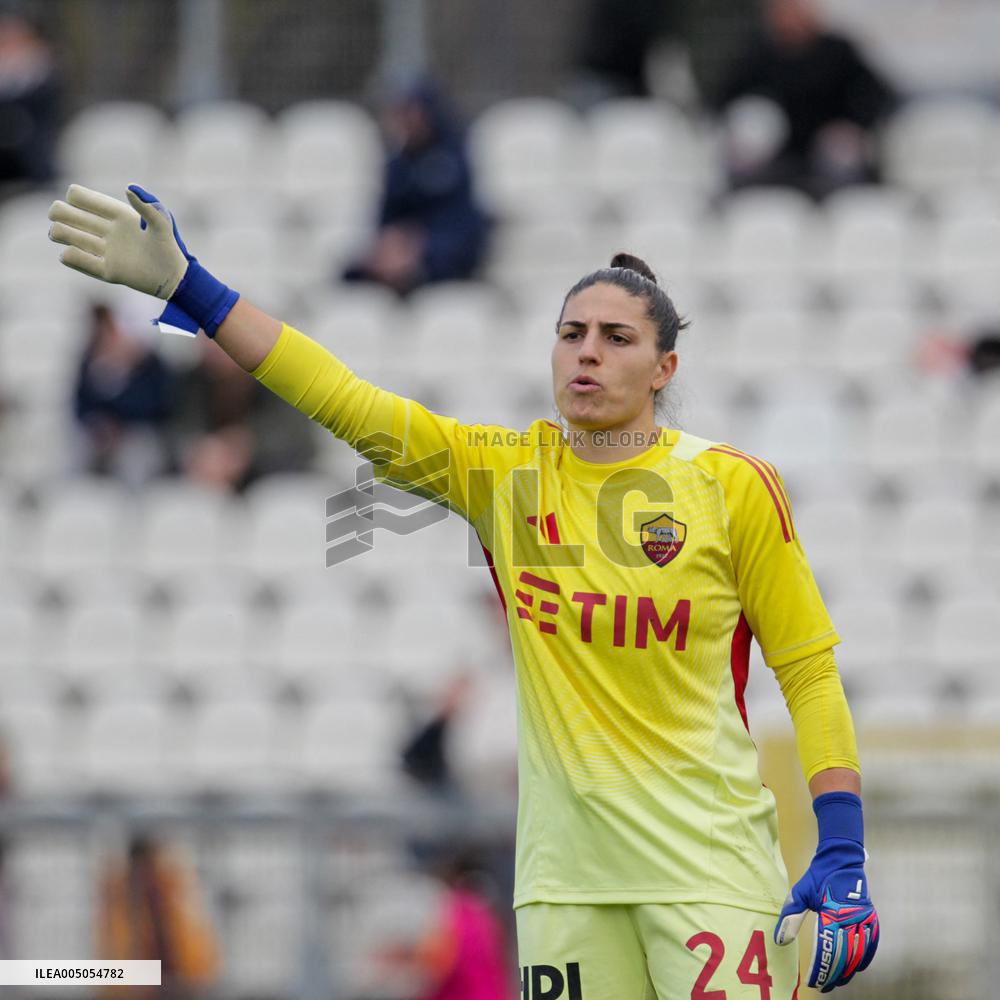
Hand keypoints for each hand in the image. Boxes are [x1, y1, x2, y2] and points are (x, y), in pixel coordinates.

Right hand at [48, 184, 238, 337]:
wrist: (175, 278)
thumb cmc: (169, 247)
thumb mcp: (163, 223)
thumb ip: (148, 205)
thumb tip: (128, 188)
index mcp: (116, 214)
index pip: (82, 197)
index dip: (74, 195)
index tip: (75, 198)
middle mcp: (106, 231)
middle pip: (68, 214)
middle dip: (58, 213)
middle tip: (58, 218)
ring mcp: (105, 251)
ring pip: (67, 236)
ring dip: (59, 233)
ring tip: (59, 235)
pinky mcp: (107, 271)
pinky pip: (79, 261)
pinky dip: (70, 256)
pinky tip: (68, 253)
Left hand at [775, 792, 878, 992]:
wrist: (842, 859)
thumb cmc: (819, 876)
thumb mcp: (800, 893)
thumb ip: (791, 917)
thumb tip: (781, 940)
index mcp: (832, 915)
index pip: (826, 950)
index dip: (820, 968)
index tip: (812, 981)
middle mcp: (850, 920)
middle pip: (843, 956)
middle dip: (832, 974)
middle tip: (822, 986)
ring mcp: (863, 920)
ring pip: (858, 954)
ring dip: (848, 971)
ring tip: (837, 982)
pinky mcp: (871, 919)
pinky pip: (871, 945)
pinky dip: (864, 959)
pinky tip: (857, 969)